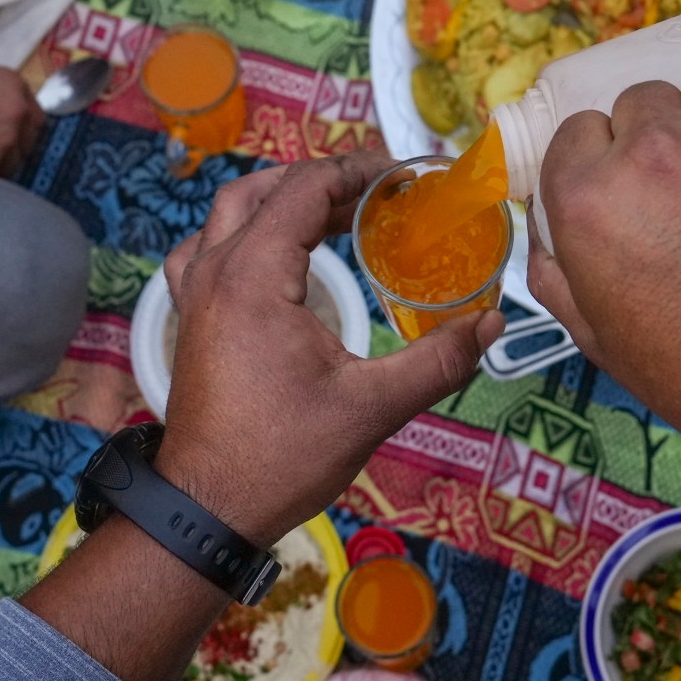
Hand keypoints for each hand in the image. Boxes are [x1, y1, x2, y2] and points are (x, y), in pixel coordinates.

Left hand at [158, 155, 502, 544]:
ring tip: (336, 215)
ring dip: (282, 201)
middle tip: (379, 195)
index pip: (305, 188)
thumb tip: (491, 324)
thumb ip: (437, 361)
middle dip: (324, 182)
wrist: (207, 508)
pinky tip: (279, 257)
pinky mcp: (190, 318)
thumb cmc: (281, 456)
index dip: (359, 171)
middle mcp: (214, 271)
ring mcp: (193, 294)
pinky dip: (247, 233)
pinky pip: (210, 248)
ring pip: (230, 213)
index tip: (406, 179)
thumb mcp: (371, 408)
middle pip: (265, 189)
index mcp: (253, 276)